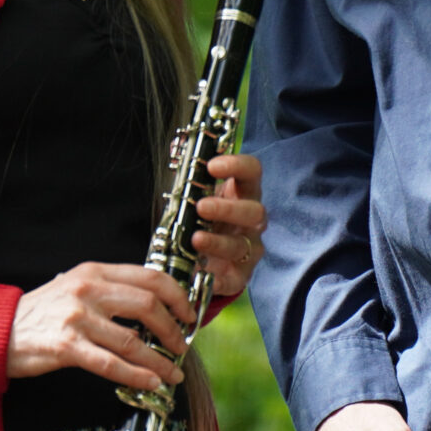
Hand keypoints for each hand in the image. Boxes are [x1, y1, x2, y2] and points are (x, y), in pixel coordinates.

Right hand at [6, 262, 192, 388]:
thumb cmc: (40, 313)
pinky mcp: (67, 346)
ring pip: (133, 340)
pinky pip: (111, 364)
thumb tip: (153, 307)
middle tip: (183, 344)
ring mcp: (77, 318)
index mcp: (94, 271)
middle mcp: (88, 290)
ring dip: (159, 360)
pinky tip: (150, 383)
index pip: (149, 277)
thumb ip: (110, 290)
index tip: (188, 313)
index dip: (177, 295)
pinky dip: (136, 375)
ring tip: (171, 372)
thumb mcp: (75, 286)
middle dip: (173, 328)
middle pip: (148, 305)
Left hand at [189, 151, 265, 299]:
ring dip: (218, 242)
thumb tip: (176, 153)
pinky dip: (216, 274)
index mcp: (242, 194)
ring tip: (196, 239)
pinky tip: (200, 269)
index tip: (213, 166)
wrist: (202, 259)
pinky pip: (233, 276)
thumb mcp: (196, 197)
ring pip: (243, 245)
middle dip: (228, 209)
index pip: (252, 172)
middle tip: (202, 206)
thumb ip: (190, 180)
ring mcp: (248, 249)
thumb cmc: (201, 221)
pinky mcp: (240, 275)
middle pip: (254, 211)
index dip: (237, 166)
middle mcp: (251, 221)